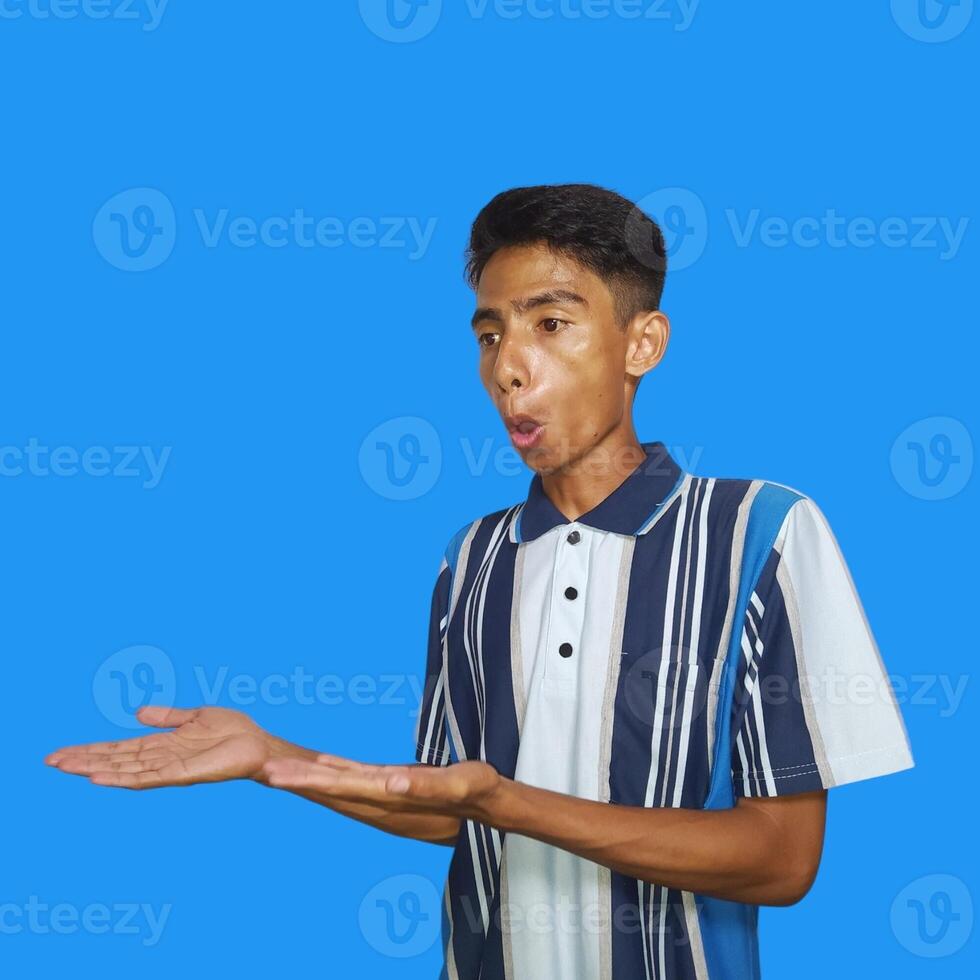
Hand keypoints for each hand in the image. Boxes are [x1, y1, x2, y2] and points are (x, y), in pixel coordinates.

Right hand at [44, 706, 272, 788]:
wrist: (259, 744)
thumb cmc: (232, 731)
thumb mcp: (194, 716)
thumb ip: (167, 717)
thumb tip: (138, 712)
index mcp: (161, 744)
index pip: (119, 748)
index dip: (92, 750)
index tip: (63, 751)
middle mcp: (160, 758)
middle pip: (114, 760)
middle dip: (83, 760)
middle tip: (50, 761)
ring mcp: (169, 768)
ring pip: (123, 770)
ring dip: (94, 769)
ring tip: (66, 768)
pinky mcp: (182, 775)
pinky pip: (147, 778)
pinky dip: (122, 778)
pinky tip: (100, 778)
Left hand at [261, 754, 501, 820]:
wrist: (489, 807)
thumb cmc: (477, 791)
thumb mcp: (459, 784)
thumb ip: (427, 784)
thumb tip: (391, 782)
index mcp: (391, 799)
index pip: (340, 788)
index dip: (307, 780)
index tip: (277, 775)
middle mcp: (381, 802)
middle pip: (330, 791)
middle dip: (295, 781)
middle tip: (261, 769)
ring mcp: (385, 799)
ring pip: (338, 787)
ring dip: (308, 779)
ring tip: (277, 770)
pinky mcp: (392, 788)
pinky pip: (355, 780)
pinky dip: (333, 771)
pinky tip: (320, 764)